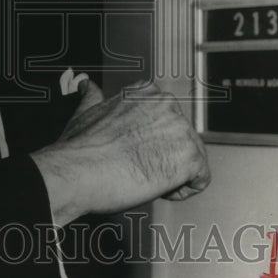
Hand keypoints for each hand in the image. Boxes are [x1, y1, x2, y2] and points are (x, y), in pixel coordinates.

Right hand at [30, 80, 210, 225]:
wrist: (77, 172)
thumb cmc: (79, 149)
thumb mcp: (84, 112)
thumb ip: (92, 97)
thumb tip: (87, 87)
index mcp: (145, 92)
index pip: (165, 119)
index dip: (149, 141)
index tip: (133, 151)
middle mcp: (166, 104)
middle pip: (180, 139)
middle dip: (162, 157)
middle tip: (135, 167)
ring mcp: (180, 129)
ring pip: (191, 158)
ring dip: (170, 174)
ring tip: (141, 177)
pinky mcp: (190, 156)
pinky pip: (200, 179)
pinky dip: (181, 190)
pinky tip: (156, 188)